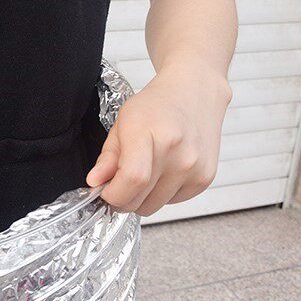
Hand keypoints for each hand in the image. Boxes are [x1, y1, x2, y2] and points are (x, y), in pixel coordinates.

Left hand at [86, 63, 231, 215]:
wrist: (194, 94)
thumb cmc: (156, 106)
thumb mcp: (122, 123)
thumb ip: (107, 157)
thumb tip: (95, 182)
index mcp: (150, 133)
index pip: (132, 179)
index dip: (113, 194)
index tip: (105, 191)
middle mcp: (177, 152)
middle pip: (140, 200)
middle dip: (121, 199)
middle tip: (118, 183)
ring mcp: (194, 167)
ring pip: (154, 207)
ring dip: (140, 199)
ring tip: (142, 174)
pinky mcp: (205, 178)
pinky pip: (171, 202)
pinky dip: (160, 195)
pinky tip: (162, 172)